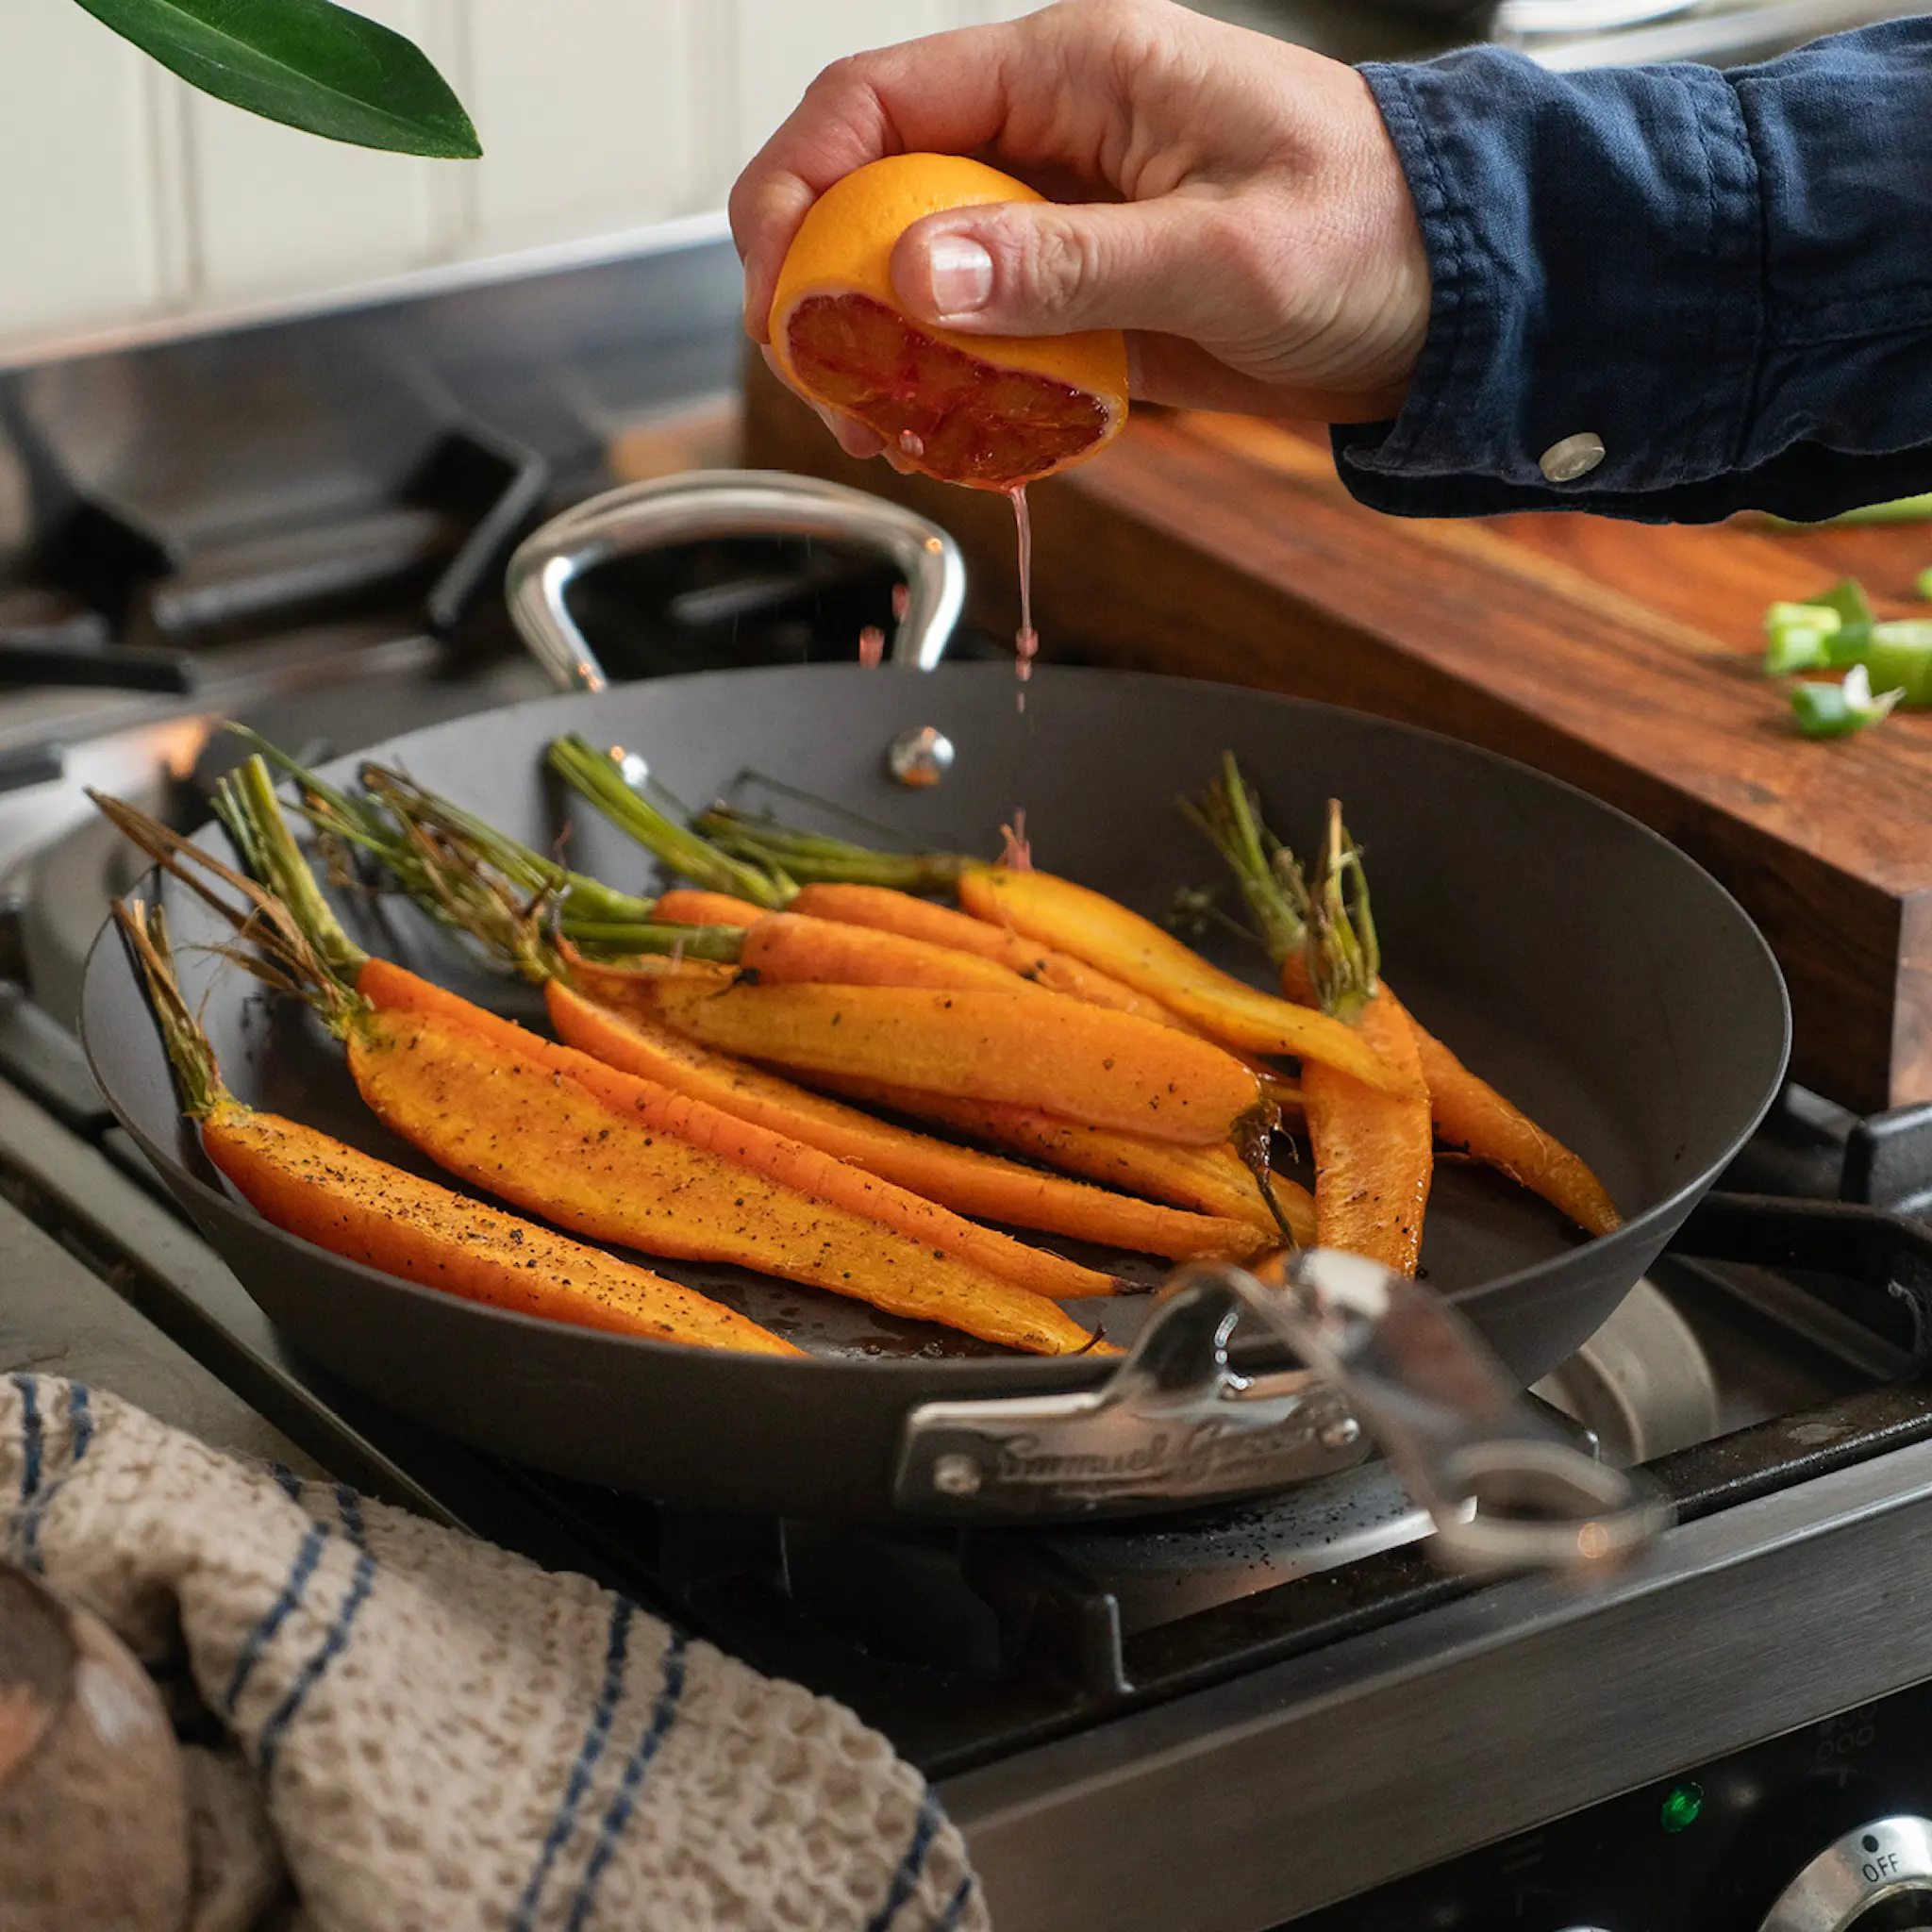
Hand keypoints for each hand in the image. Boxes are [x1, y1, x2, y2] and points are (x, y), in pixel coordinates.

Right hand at [729, 0, 1430, 464]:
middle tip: (826, 391)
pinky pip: (983, 340)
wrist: (1457, 304)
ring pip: (919, 280)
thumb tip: (917, 278)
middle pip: (877, 195)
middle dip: (825, 294)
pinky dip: (954, 392)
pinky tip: (956, 438)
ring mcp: (1063, 223)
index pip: (879, 103)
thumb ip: (1069, 265)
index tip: (774, 294)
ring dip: (884, 358)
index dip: (796, 190)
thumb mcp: (1226, 253)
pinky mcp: (1084, 298)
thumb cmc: (1379, 234)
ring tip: (885, 432)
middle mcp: (1053, 138)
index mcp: (1077, 73)